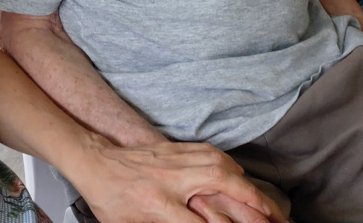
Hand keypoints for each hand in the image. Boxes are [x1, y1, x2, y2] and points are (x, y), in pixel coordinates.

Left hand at [78, 140, 283, 222]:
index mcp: (156, 205)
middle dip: (248, 198)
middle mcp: (168, 180)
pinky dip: (226, 162)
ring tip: (258, 195)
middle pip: (218, 182)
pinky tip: (235, 171)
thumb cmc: (109, 200)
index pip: (198, 221)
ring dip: (242, 179)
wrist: (92, 162)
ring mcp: (172, 160)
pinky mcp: (171, 148)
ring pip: (216, 163)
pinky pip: (206, 151)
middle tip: (270, 212)